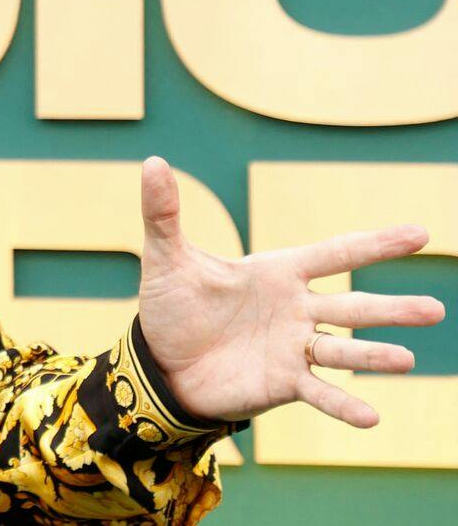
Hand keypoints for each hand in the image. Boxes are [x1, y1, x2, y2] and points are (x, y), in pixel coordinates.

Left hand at [135, 155, 445, 426]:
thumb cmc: (171, 306)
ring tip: (407, 360)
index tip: (420, 234)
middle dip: (392, 310)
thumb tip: (151, 161)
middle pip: (352, 307)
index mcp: (277, 273)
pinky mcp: (283, 384)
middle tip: (434, 310)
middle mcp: (296, 310)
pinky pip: (319, 393)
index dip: (376, 244)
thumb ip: (163, 214)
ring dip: (374, 356)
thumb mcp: (166, 258)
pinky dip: (343, 405)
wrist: (159, 361)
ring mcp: (293, 348)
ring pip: (343, 351)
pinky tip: (371, 419)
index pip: (335, 254)